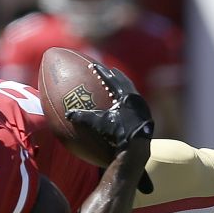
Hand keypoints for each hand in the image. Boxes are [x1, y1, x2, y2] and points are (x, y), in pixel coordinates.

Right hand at [65, 65, 154, 190]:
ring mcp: (143, 108)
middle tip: (111, 70)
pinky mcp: (146, 118)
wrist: (137, 147)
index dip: (101, 72)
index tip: (94, 65)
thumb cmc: (118, 133)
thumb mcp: (99, 124)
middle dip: (117, 76)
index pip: (111, 79)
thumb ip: (83, 118)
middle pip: (125, 82)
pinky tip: (125, 105)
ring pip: (132, 92)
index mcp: (125, 95)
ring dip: (125, 87)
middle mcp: (136, 98)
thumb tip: (68, 114)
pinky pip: (135, 104)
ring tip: (119, 85)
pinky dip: (128, 101)